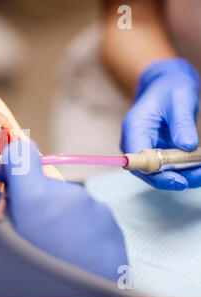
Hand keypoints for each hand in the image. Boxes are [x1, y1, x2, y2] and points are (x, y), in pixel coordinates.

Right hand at [0, 139, 127, 279]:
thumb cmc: (33, 278)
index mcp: (37, 196)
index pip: (22, 152)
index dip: (10, 164)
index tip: (7, 183)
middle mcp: (69, 195)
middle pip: (42, 182)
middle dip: (33, 200)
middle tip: (30, 233)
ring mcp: (95, 208)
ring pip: (65, 200)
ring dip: (56, 216)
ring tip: (54, 249)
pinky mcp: (112, 224)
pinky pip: (87, 214)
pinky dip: (78, 228)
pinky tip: (73, 253)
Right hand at [121, 58, 199, 189]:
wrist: (166, 85)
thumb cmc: (171, 88)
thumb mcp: (180, 100)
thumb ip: (182, 123)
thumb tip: (187, 146)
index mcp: (134, 128)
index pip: (138, 159)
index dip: (156, 174)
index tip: (178, 180)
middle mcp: (135, 142)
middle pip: (147, 171)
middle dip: (173, 178)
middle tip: (200, 176)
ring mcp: (145, 148)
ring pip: (159, 172)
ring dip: (182, 175)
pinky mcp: (156, 152)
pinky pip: (168, 166)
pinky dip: (184, 169)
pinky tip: (199, 166)